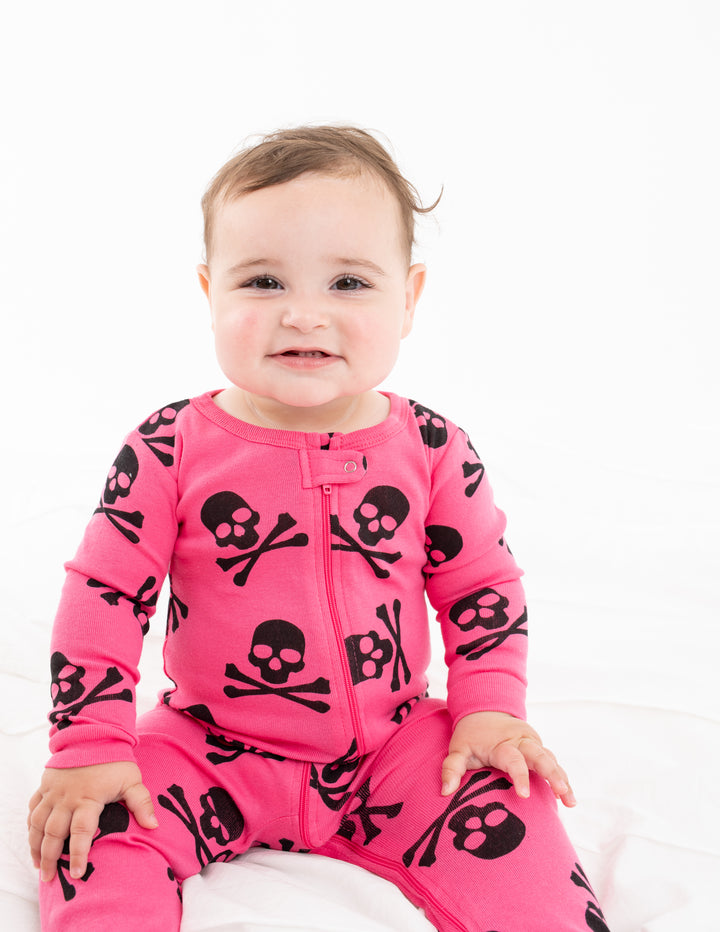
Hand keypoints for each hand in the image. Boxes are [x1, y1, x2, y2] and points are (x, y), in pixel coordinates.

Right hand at [28, 761, 157, 882]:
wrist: (95, 733)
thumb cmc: (115, 759)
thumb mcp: (132, 780)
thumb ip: (142, 803)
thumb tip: (154, 826)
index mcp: (88, 798)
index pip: (81, 832)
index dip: (78, 854)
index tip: (77, 873)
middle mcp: (67, 798)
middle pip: (53, 834)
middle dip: (50, 858)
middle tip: (48, 878)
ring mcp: (53, 792)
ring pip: (37, 824)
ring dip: (35, 846)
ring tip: (39, 865)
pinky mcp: (45, 785)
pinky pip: (33, 809)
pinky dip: (30, 826)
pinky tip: (33, 839)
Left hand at [441, 711, 575, 806]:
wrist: (484, 711)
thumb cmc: (471, 735)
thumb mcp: (457, 749)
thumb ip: (451, 768)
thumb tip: (445, 792)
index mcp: (501, 743)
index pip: (513, 760)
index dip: (520, 776)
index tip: (524, 795)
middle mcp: (521, 742)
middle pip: (540, 756)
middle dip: (552, 775)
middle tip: (562, 794)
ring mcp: (532, 744)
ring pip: (551, 760)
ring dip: (562, 779)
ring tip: (571, 802)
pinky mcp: (538, 748)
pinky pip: (552, 762)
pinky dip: (561, 777)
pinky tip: (568, 797)